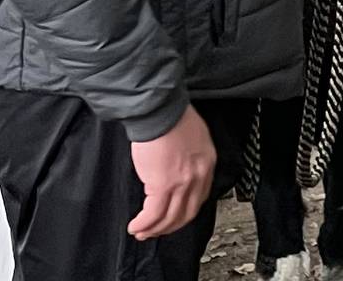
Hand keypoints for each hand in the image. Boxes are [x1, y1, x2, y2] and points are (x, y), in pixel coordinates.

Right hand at [127, 106, 216, 239]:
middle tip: (157, 231)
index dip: (185, 212)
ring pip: (170, 217)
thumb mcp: (193, 136)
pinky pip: (153, 214)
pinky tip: (136, 226)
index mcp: (207, 164)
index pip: (199, 197)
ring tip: (142, 232)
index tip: (174, 217)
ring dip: (155, 229)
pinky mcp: (163, 185)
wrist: (160, 110)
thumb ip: (189, 156)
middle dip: (170, 226)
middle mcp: (198, 177)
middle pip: (186, 213)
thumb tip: (176, 168)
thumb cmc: (171, 115)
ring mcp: (182, 183)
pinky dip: (144, 224)